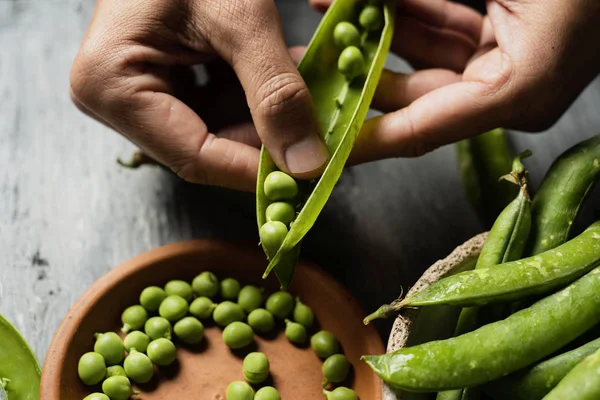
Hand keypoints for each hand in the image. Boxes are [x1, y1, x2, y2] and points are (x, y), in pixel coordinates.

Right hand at [70, 0, 328, 191]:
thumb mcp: (239, 15)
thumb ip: (275, 89)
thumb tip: (307, 163)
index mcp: (111, 85)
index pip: (195, 156)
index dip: (257, 171)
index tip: (313, 173)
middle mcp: (116, 99)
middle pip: (208, 147)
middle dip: (270, 142)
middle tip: (324, 139)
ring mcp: (139, 92)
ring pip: (219, 132)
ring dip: (270, 121)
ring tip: (315, 106)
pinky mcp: (163, 81)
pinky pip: (217, 108)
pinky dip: (258, 100)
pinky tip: (291, 87)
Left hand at [311, 0, 599, 163]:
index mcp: (516, 93)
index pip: (419, 128)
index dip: (363, 139)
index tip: (318, 148)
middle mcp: (510, 91)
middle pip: (414, 94)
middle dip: (359, 73)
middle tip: (311, 63)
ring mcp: (509, 64)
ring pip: (423, 57)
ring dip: (375, 33)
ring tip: (326, 17)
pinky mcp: (506, 39)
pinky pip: (444, 32)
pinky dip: (405, 14)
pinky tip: (365, 1)